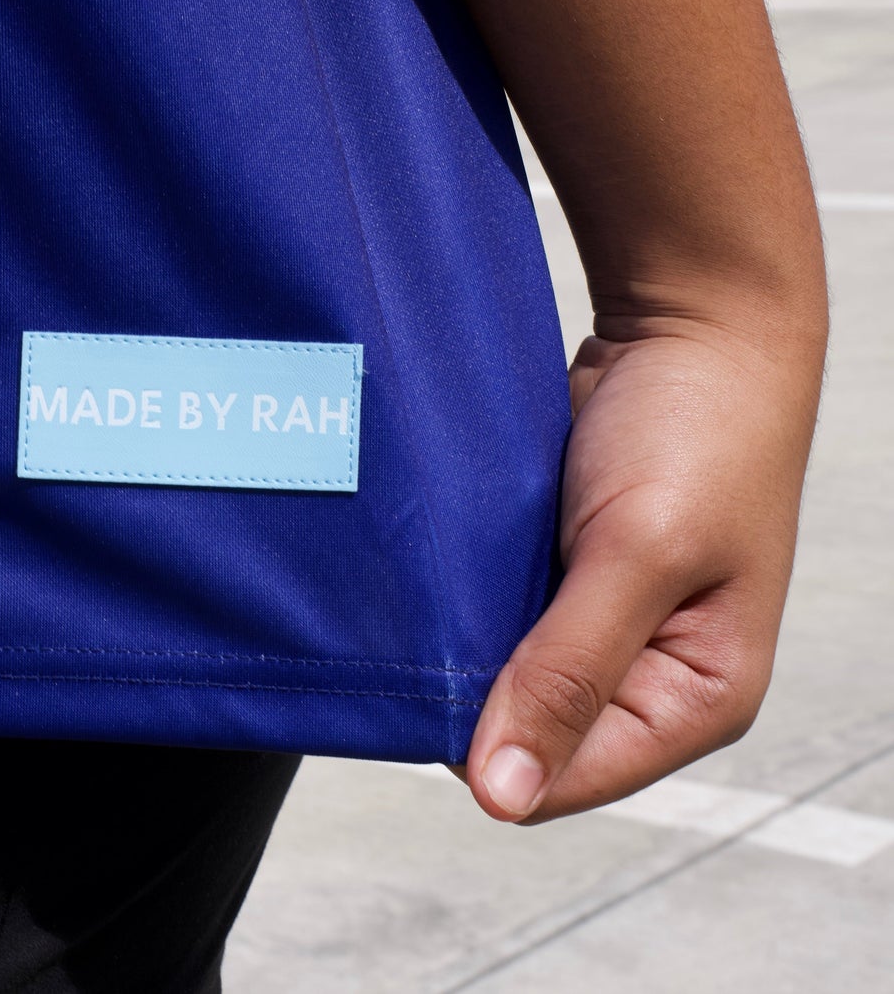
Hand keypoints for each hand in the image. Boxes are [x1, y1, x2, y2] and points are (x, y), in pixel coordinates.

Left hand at [461, 319, 821, 822]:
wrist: (689, 326)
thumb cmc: (699, 430)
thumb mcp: (640, 553)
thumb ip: (570, 671)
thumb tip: (503, 794)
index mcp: (692, 697)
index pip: (564, 775)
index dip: (490, 745)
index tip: (428, 684)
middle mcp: (645, 673)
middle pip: (525, 725)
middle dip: (471, 683)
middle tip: (422, 624)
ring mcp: (598, 620)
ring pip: (498, 665)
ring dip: (460, 632)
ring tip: (428, 586)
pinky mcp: (560, 571)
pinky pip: (492, 607)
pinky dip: (462, 589)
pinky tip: (436, 562)